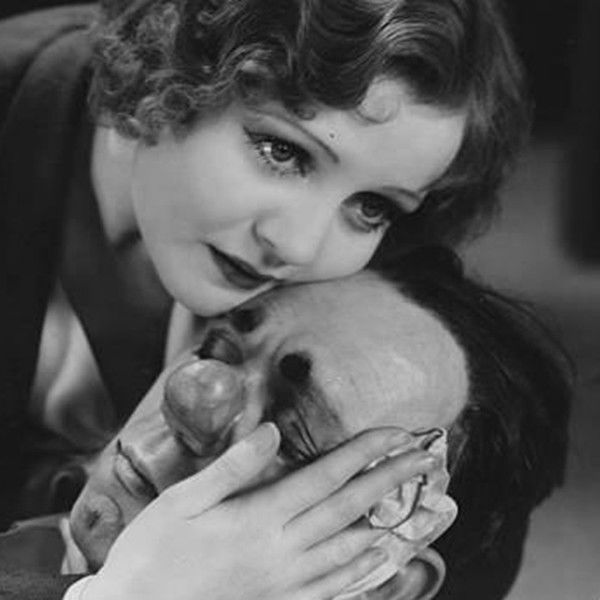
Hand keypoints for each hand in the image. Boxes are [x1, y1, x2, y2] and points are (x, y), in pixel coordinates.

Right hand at [82, 423, 438, 599]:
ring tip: (424, 509)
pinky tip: (384, 560)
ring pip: (353, 550)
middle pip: (349, 509)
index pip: (326, 476)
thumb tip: (272, 434)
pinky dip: (366, 572)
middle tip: (427, 459)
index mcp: (260, 518)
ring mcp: (285, 582)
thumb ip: (232, 467)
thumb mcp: (183, 500)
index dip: (365, 452)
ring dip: (393, 524)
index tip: (396, 433)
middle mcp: (282, 550)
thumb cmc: (155, 551)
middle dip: (392, 480)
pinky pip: (335, 588)